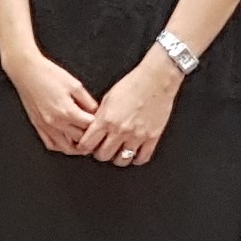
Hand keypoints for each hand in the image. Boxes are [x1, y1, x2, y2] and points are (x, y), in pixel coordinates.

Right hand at [4, 49, 100, 155]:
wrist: (26, 71)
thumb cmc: (48, 74)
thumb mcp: (75, 84)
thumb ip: (87, 101)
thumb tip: (95, 112)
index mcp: (67, 111)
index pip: (89, 127)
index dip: (98, 125)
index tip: (101, 122)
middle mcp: (55, 122)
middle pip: (79, 140)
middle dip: (90, 137)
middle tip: (95, 133)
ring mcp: (45, 126)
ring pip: (65, 148)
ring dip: (76, 148)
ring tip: (84, 142)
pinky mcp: (38, 125)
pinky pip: (51, 144)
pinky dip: (61, 147)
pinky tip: (66, 142)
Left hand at [87, 53, 177, 168]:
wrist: (156, 79)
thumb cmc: (133, 84)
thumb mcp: (108, 98)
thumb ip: (100, 116)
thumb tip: (93, 129)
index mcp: (106, 119)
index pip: (87, 144)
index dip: (84, 147)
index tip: (86, 147)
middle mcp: (120, 130)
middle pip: (103, 156)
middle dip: (100, 153)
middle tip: (102, 148)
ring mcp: (137, 136)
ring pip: (122, 160)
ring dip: (118, 158)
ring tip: (118, 151)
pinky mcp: (152, 138)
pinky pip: (142, 158)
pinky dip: (136, 159)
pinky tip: (134, 153)